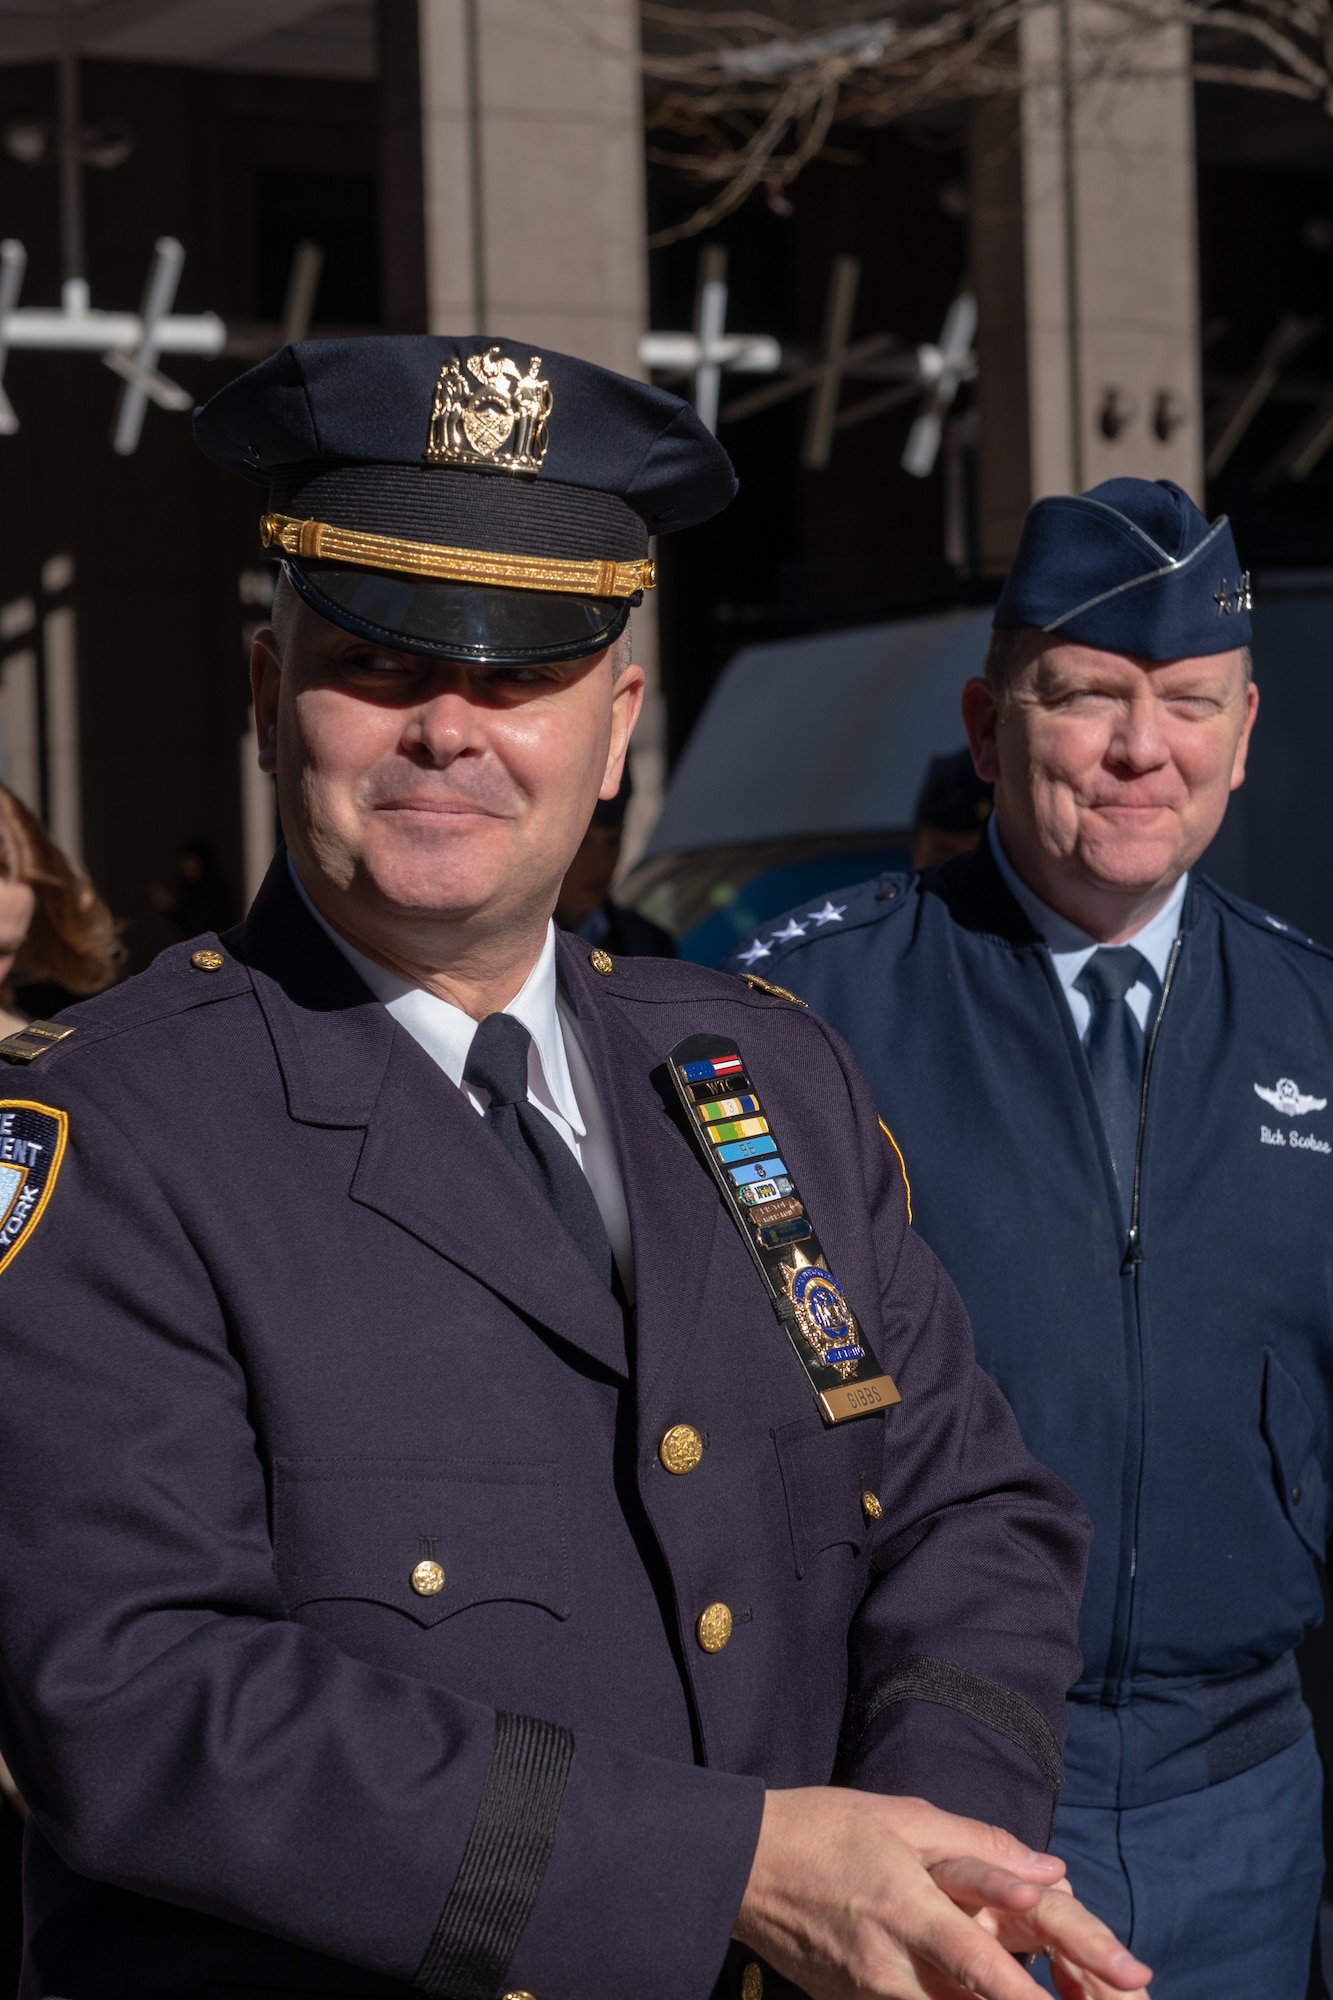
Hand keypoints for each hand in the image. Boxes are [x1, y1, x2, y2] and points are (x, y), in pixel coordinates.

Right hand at [734, 1789, 1151, 1999]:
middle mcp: (892, 1965)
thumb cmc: (828, 1828)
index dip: (1026, 1994)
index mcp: (908, 1906)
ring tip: (1049, 1994)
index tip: (1089, 1995)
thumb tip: (1052, 1874)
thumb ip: (983, 1848)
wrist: (744, 1865)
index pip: (979, 1962)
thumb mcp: (906, 1817)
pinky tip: (975, 1996)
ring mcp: (872, 1996)